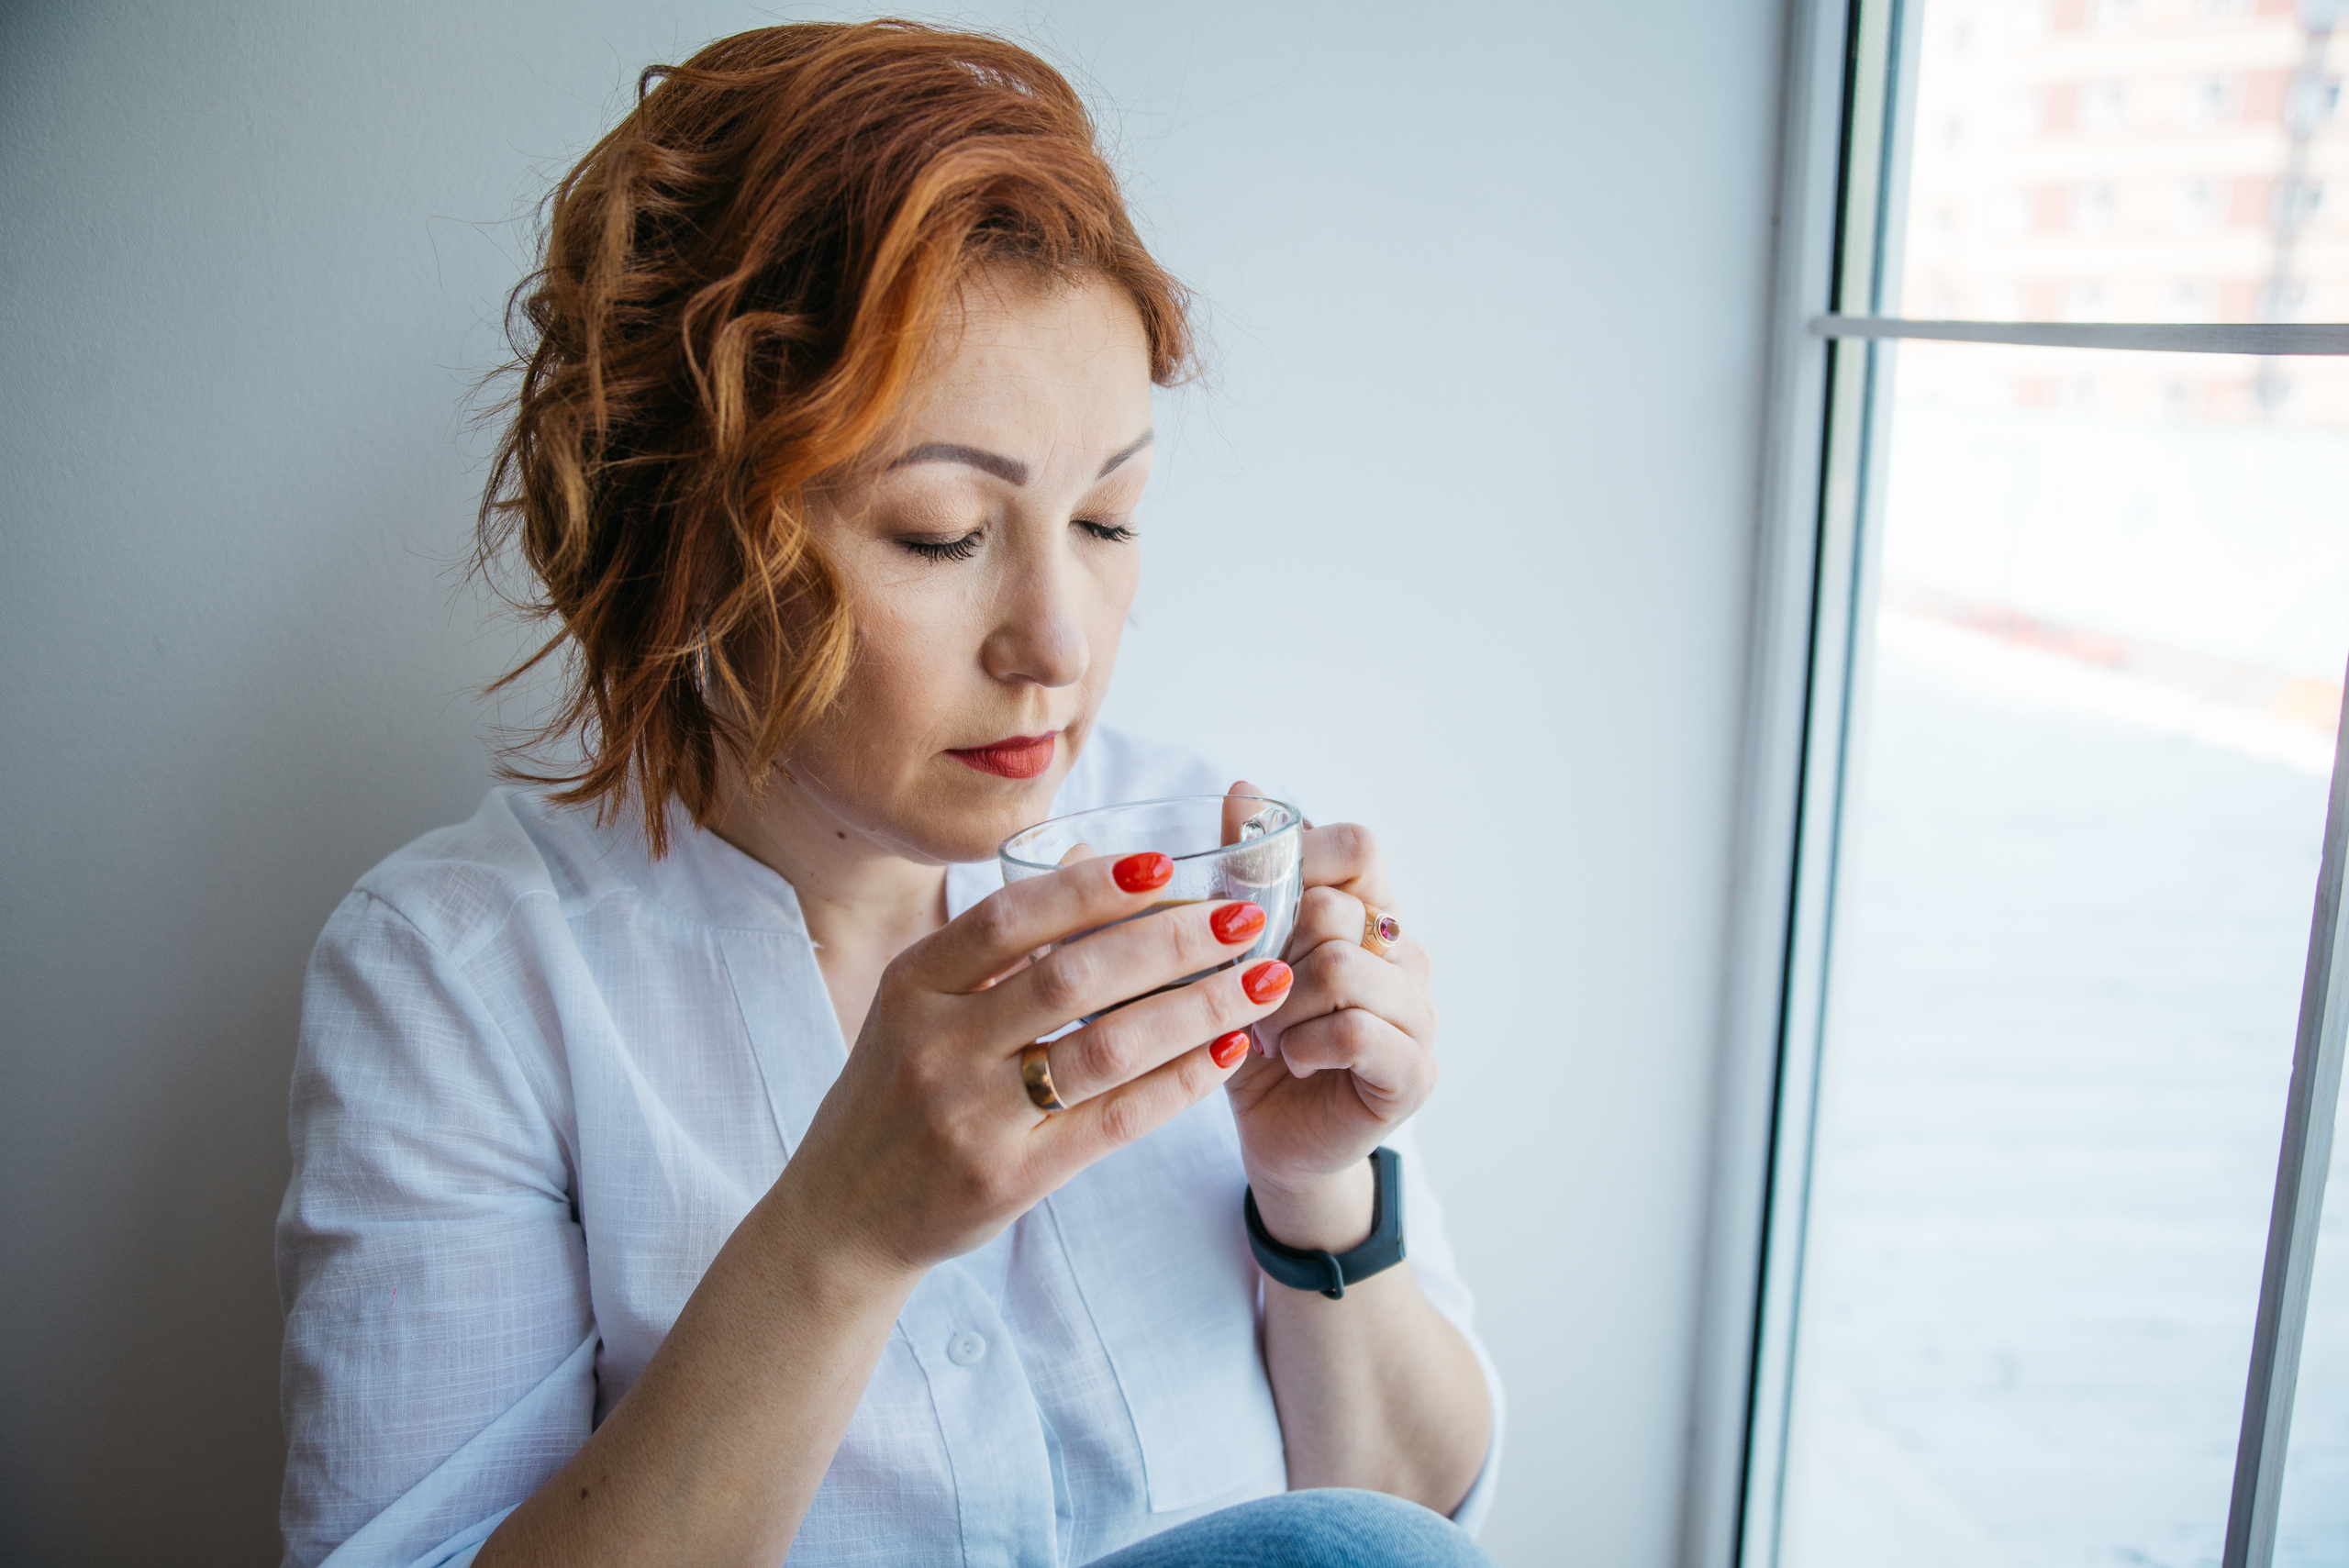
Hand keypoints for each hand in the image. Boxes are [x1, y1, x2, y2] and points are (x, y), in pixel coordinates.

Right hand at [777, 851, 1296, 1275]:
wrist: (846, 1215)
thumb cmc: (897, 1091)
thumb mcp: (918, 1006)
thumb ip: (996, 946)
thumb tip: (1092, 864)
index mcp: (912, 985)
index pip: (1010, 919)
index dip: (1091, 888)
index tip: (1165, 864)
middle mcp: (936, 1046)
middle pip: (1070, 978)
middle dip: (1168, 942)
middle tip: (1239, 922)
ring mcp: (972, 1117)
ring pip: (1104, 1049)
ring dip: (1195, 1010)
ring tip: (1258, 984)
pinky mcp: (1010, 1177)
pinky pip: (1114, 1120)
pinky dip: (1178, 1082)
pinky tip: (1225, 1051)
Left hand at [1220, 781, 1436, 1253]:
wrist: (1274, 1135)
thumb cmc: (1252, 1035)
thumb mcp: (1233, 947)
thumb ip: (1242, 870)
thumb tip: (1243, 789)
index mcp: (1369, 911)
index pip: (1357, 845)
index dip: (1298, 865)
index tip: (1253, 913)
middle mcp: (1406, 952)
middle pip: (1336, 908)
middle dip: (1271, 953)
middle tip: (1250, 994)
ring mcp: (1418, 1012)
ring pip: (1341, 967)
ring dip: (1281, 1005)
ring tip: (1266, 1032)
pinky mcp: (1414, 1071)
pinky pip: (1357, 1031)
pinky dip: (1306, 1044)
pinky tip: (1291, 1060)